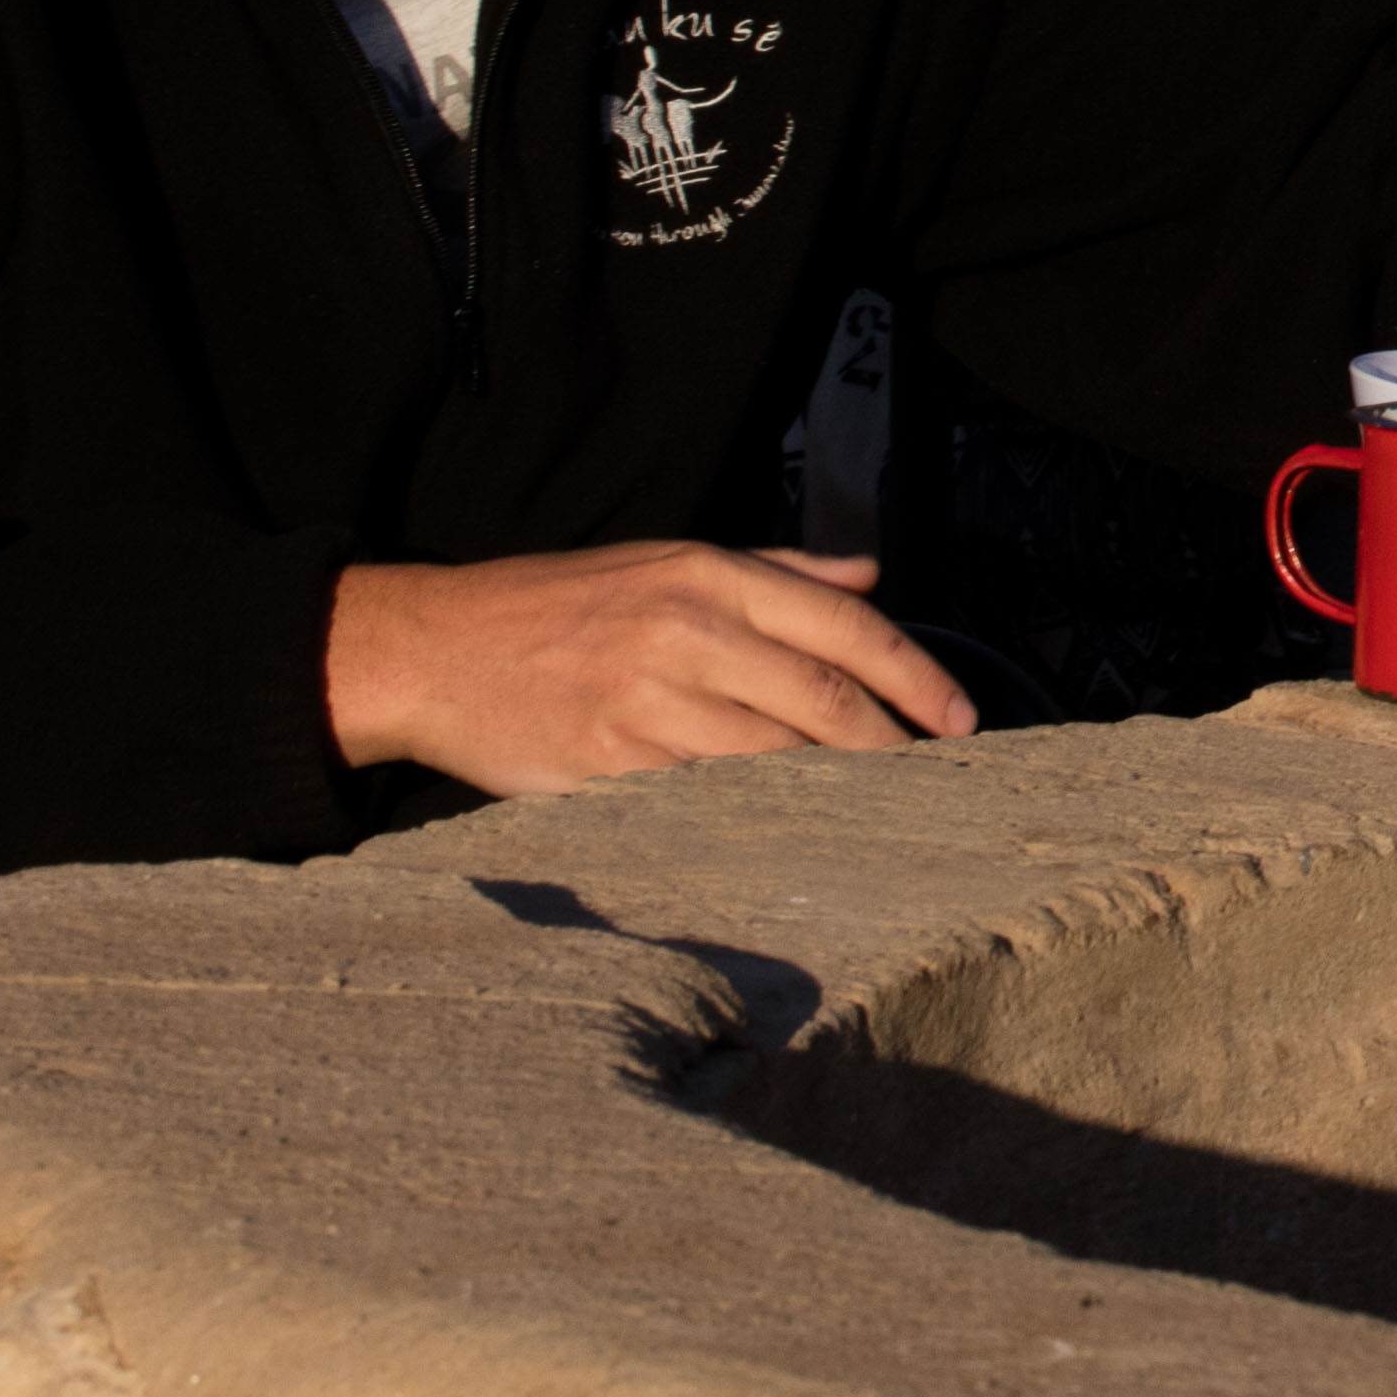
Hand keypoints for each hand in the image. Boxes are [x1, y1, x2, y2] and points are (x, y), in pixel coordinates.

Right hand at [326, 540, 965, 795]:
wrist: (433, 647)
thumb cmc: (561, 603)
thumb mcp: (665, 561)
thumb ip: (776, 571)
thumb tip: (869, 577)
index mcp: (708, 575)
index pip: (847, 628)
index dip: (918, 676)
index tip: (963, 718)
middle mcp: (685, 632)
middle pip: (825, 699)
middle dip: (893, 747)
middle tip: (937, 780)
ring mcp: (645, 703)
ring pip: (775, 756)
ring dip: (838, 790)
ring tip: (882, 813)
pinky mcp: (606, 765)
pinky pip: (706, 798)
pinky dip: (762, 819)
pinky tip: (796, 835)